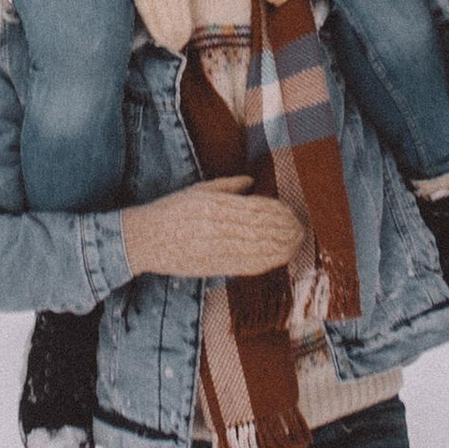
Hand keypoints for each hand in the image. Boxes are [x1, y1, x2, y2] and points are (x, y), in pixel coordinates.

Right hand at [122, 178, 303, 279]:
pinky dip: (267, 262)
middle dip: (286, 230)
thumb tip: (252, 181)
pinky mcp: (215, 266)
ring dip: (282, 247)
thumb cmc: (172, 210)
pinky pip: (247, 266)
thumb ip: (227, 185)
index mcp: (216, 204)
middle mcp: (219, 227)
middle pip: (263, 229)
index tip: (292, 212)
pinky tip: (280, 257)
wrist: (147, 239)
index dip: (279, 212)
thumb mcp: (199, 190)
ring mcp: (218, 249)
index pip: (257, 209)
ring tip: (296, 242)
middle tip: (301, 228)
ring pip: (259, 249)